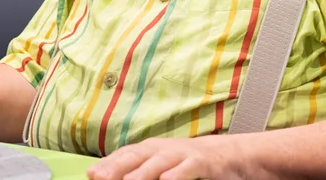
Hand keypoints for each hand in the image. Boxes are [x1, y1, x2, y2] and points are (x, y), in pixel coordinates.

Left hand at [86, 136, 248, 179]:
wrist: (233, 155)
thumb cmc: (192, 163)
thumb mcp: (164, 164)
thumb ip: (140, 169)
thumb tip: (106, 175)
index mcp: (153, 149)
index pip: (125, 155)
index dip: (108, 164)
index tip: (91, 175)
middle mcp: (165, 149)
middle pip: (137, 156)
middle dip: (117, 167)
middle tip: (99, 178)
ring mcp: (184, 154)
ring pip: (159, 162)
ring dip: (142, 172)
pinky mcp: (203, 162)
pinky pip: (188, 168)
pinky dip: (177, 174)